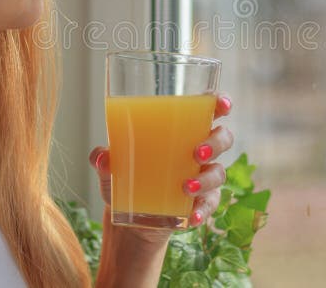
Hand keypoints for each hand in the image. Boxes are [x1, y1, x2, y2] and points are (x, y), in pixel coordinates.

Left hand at [88, 93, 233, 230]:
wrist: (130, 220)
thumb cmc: (126, 178)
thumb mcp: (112, 167)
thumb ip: (104, 158)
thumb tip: (102, 157)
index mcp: (183, 131)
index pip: (209, 110)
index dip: (221, 104)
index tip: (221, 106)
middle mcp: (199, 151)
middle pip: (223, 138)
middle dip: (215, 143)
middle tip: (197, 152)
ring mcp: (203, 178)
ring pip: (219, 172)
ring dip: (207, 179)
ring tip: (186, 187)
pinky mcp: (201, 204)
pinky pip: (211, 204)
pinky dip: (203, 210)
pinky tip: (191, 216)